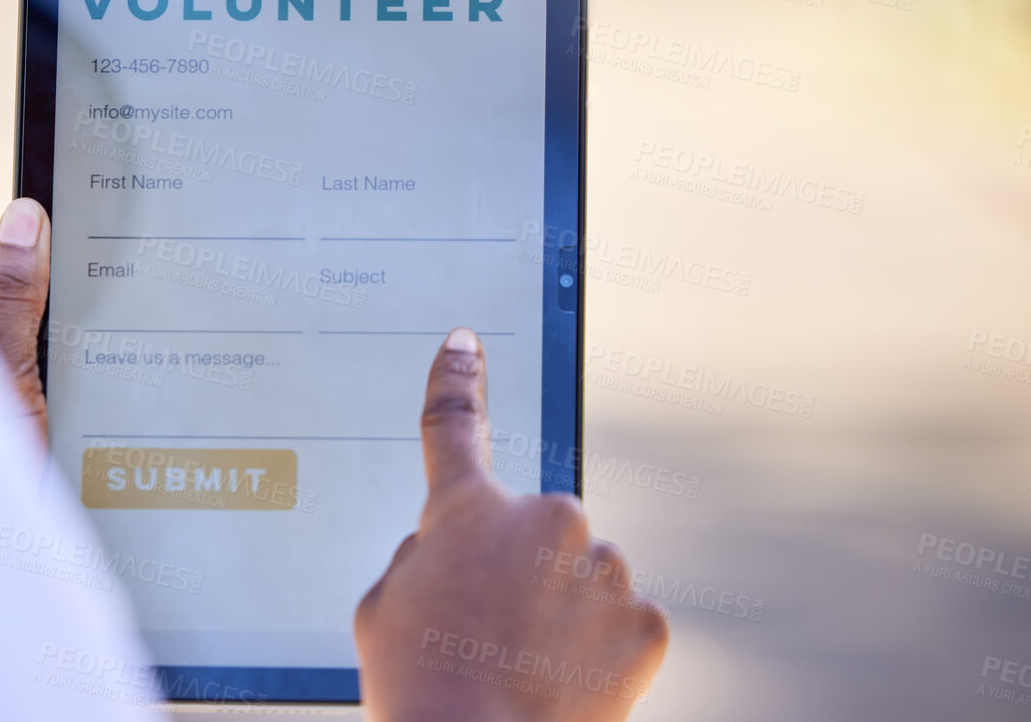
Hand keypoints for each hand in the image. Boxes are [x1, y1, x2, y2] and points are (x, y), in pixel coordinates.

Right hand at [355, 329, 667, 721]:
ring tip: (525, 666)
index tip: (466, 344)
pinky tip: (563, 681)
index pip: (454, 425)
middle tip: (490, 629)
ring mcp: (602, 567)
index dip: (455, 379)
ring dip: (560, 608)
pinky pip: (620, 620)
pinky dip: (598, 648)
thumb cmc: (422, 690)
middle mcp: (543, 520)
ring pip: (581, 575)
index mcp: (467, 511)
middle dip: (519, 566)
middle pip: (534, 528)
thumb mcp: (384, 610)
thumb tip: (453, 554)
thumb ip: (424, 557)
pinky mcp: (646, 621)